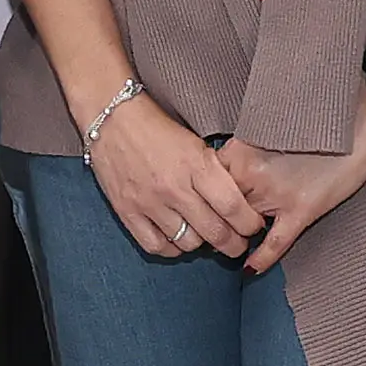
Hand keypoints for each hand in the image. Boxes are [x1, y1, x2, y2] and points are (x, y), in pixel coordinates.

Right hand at [82, 97, 287, 269]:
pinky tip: (177, 239)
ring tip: (205, 236)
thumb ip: (216, 173)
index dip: (249, 224)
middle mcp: (175, 188)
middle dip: (234, 244)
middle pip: (215, 233)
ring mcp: (149, 203)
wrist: (112, 118)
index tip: (253, 226)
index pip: (233, 208)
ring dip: (202, 244)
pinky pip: (156, 246)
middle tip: (237, 243)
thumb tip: (238, 203)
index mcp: (197, 165)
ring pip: (188, 243)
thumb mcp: (196, 143)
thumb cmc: (157, 127)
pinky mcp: (127, 211)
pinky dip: (172, 248)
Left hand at [216, 95, 365, 261]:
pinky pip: (275, 243)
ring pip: (243, 224)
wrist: (359, 119)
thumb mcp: (267, 125)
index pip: (207, 180)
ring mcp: (277, 194)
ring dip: (235, 235)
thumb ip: (243, 146)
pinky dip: (262, 258)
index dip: (203, 194)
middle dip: (217, 216)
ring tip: (227, 245)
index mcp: (241, 149)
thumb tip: (223, 164)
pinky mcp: (302, 210)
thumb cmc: (315, 117)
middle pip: (221, 204)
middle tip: (209, 229)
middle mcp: (253, 172)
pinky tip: (250, 269)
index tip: (199, 203)